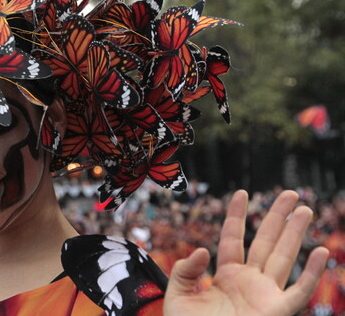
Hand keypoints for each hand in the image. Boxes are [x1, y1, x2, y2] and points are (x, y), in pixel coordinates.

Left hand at [164, 190, 328, 315]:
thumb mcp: (178, 295)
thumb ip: (185, 270)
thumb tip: (202, 249)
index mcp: (227, 275)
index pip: (233, 238)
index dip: (237, 215)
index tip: (242, 193)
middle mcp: (249, 281)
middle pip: (266, 242)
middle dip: (278, 218)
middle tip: (290, 194)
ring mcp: (265, 295)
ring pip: (283, 257)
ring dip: (295, 234)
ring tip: (305, 209)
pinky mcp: (277, 311)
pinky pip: (299, 291)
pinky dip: (311, 273)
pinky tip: (319, 252)